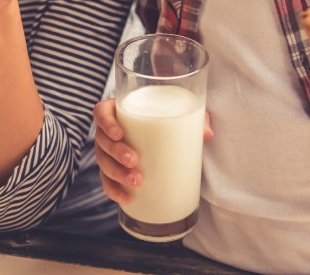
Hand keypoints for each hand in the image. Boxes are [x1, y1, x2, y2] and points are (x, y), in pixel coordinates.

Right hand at [93, 98, 212, 204]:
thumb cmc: (170, 119)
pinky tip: (126, 199)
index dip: (105, 122)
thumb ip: (195, 119)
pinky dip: (114, 190)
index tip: (119, 133)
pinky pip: (106, 181)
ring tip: (136, 182)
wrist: (167, 136)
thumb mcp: (182, 114)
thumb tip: (207, 134)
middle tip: (135, 161)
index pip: (101, 112)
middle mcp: (109, 131)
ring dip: (116, 174)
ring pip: (102, 162)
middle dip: (116, 153)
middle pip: (102, 140)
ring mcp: (109, 152)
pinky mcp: (113, 170)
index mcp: (119, 111)